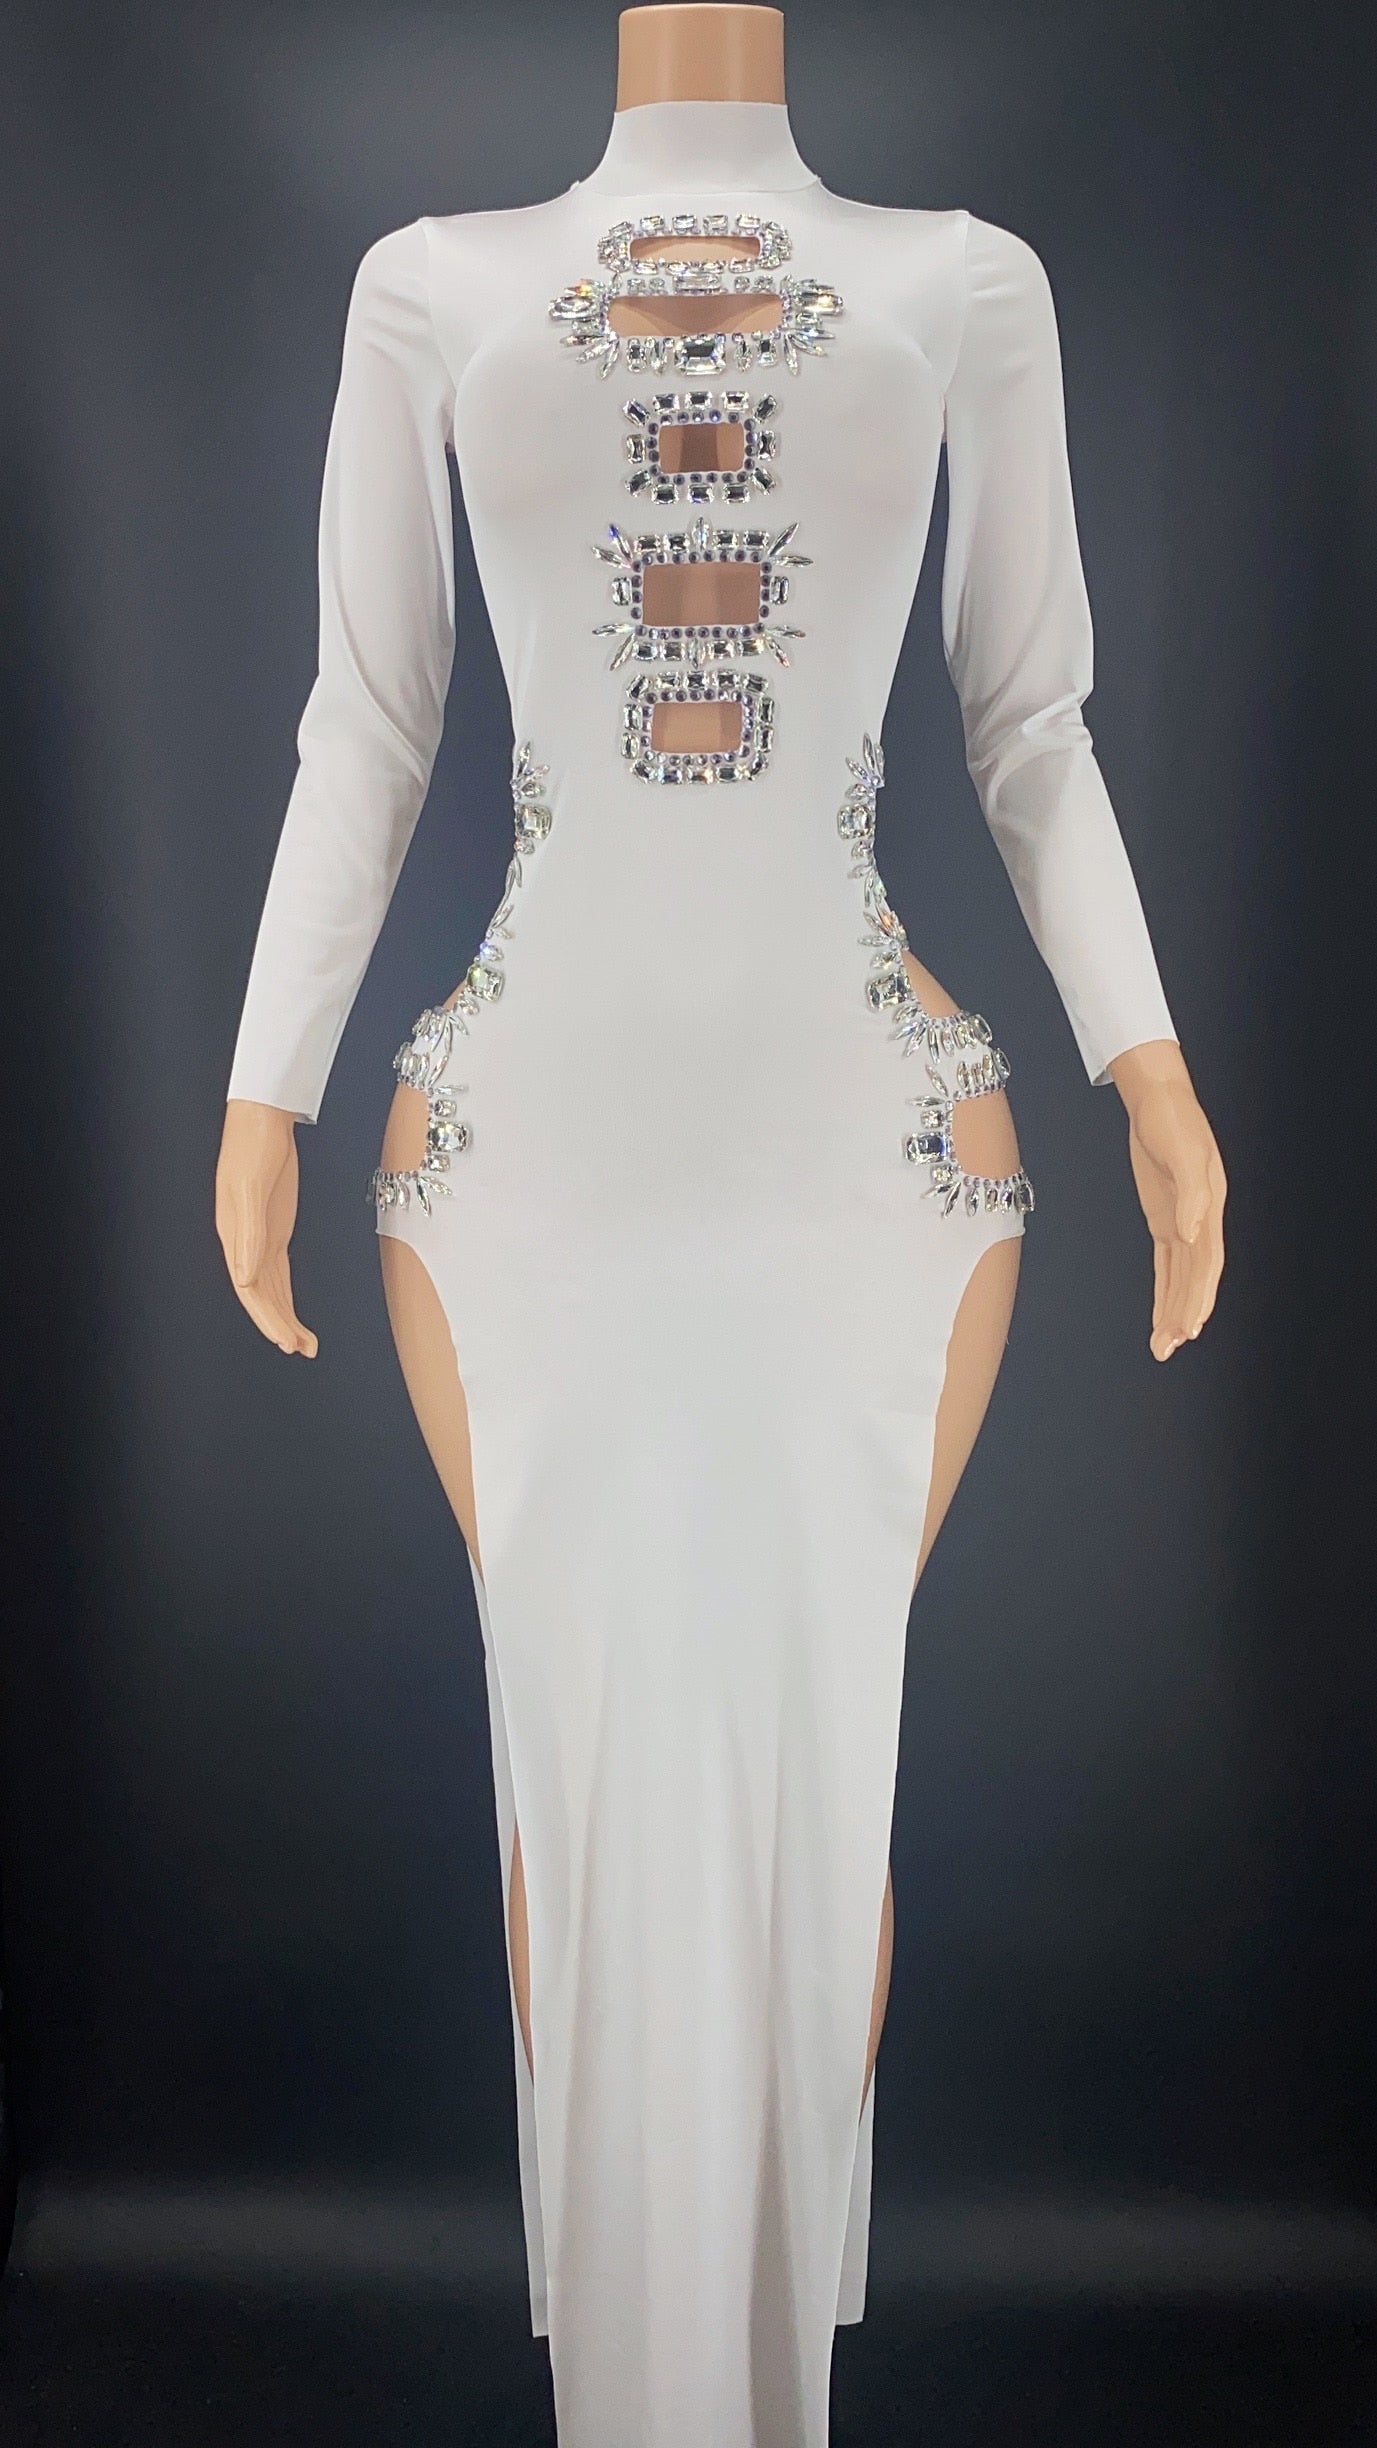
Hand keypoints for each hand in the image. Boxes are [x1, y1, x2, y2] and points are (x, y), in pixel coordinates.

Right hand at [215, 1099, 317, 1356]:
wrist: (261, 1117)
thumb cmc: (253, 1146)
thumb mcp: (252, 1188)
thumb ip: (249, 1233)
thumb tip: (245, 1278)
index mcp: (234, 1235)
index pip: (251, 1290)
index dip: (267, 1317)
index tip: (285, 1340)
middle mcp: (244, 1242)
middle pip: (261, 1295)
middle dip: (279, 1324)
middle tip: (302, 1349)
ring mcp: (259, 1236)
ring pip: (271, 1288)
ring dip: (285, 1316)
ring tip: (304, 1344)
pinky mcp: (273, 1228)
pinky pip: (279, 1271)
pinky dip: (287, 1295)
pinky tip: (293, 1313)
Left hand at [1106, 1040, 1225, 1362]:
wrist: (1158, 1101)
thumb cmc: (1172, 1121)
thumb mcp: (1182, 1151)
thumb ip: (1190, 1194)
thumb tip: (1191, 1235)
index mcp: (1210, 1207)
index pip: (1206, 1262)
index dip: (1199, 1295)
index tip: (1190, 1325)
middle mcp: (1200, 1221)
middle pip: (1194, 1277)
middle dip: (1183, 1313)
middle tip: (1169, 1347)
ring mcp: (1183, 1222)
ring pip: (1180, 1277)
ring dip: (1172, 1310)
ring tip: (1162, 1345)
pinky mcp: (1163, 1219)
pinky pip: (1166, 1264)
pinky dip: (1164, 1290)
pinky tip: (1160, 1314)